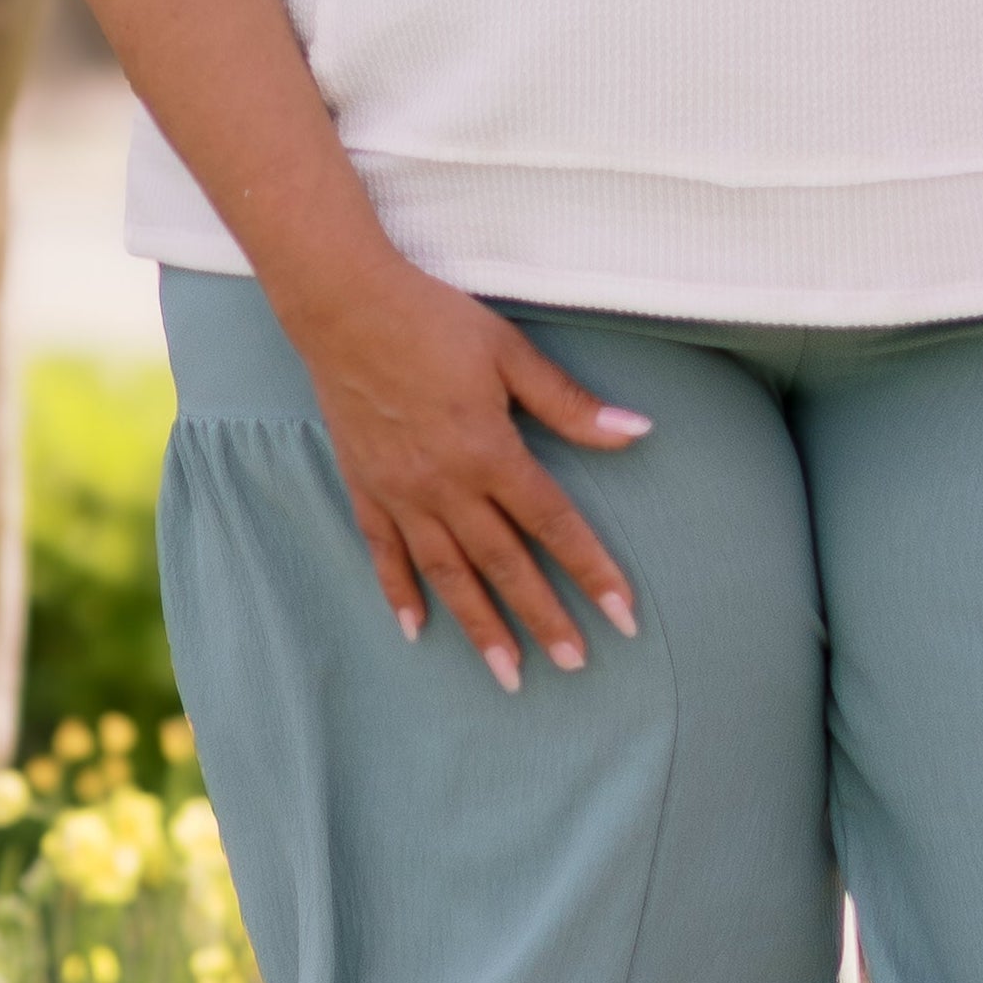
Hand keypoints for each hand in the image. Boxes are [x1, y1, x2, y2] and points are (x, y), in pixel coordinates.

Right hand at [292, 258, 651, 689]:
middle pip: (504, 564)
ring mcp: (401, 493)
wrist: (346, 307)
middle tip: (576, 665)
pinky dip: (400, 594)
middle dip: (543, 618)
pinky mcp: (365, 488)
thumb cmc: (435, 321)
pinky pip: (385, 554)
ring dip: (480, 627)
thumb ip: (569, 404)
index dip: (592, 571)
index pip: (553, 524)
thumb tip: (636, 431)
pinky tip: (416, 629)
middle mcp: (446, 486)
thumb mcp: (510, 352)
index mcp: (489, 451)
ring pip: (447, 574)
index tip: (623, 616)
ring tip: (509, 675)